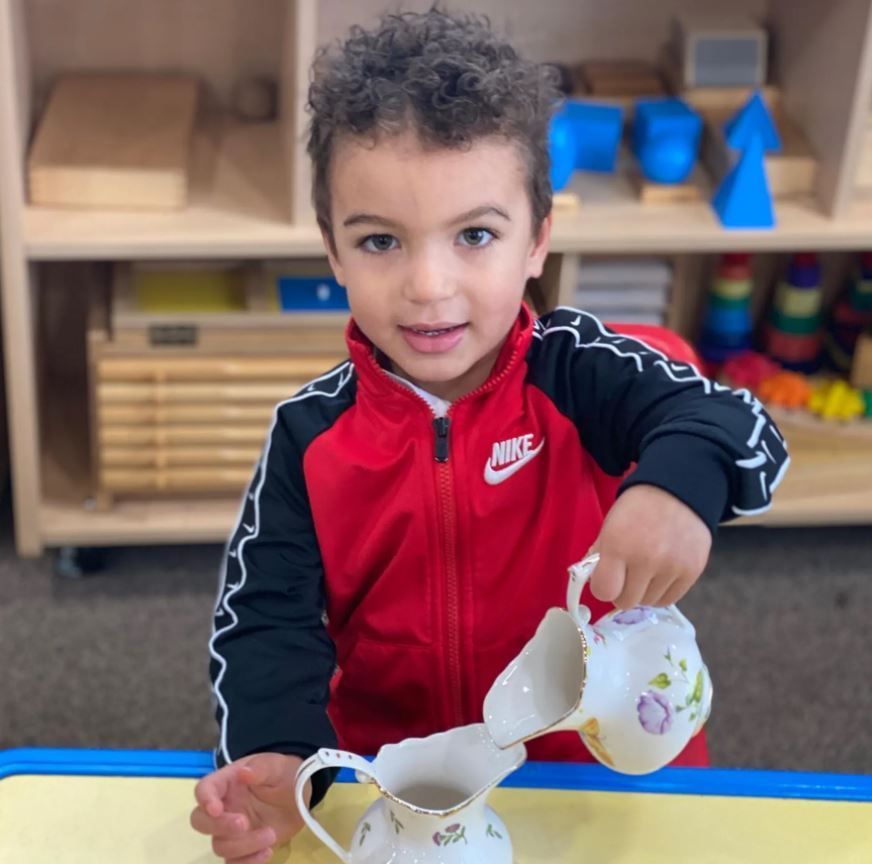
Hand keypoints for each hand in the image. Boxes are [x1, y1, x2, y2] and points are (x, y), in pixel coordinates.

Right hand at [190, 752, 308, 863]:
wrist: (299, 797)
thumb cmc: (283, 775)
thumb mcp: (276, 766)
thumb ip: (260, 768)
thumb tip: (243, 772)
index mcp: (227, 782)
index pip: (204, 788)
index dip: (205, 799)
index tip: (215, 809)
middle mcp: (224, 807)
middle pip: (201, 821)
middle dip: (218, 826)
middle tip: (244, 824)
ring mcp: (231, 831)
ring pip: (219, 845)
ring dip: (244, 845)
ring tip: (271, 835)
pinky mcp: (243, 848)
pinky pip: (233, 863)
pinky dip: (247, 863)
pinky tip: (267, 852)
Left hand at [588, 484, 710, 609]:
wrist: (677, 491)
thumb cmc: (637, 508)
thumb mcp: (610, 526)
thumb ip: (599, 556)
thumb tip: (594, 581)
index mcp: (618, 545)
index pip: (604, 591)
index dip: (602, 587)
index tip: (606, 578)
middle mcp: (646, 559)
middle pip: (626, 602)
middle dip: (622, 590)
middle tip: (626, 575)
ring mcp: (672, 567)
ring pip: (648, 603)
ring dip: (643, 591)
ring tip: (647, 570)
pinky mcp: (692, 572)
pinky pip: (669, 599)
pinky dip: (661, 591)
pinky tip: (660, 574)